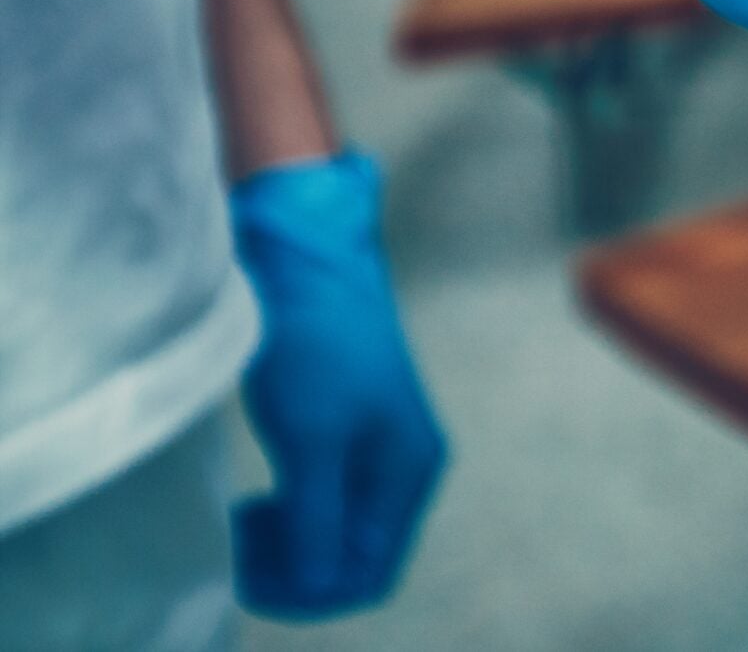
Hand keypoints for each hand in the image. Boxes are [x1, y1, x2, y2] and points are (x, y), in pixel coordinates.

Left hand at [228, 150, 444, 617]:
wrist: (307, 256)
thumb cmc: (315, 346)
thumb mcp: (312, 445)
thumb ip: (318, 524)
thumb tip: (316, 588)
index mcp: (408, 472)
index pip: (368, 574)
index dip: (305, 591)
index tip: (246, 570)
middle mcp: (402, 465)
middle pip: (354, 558)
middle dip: (294, 567)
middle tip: (238, 542)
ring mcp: (376, 445)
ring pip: (334, 531)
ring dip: (287, 544)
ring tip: (242, 521)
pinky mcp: (347, 427)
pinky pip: (322, 501)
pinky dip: (286, 514)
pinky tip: (255, 496)